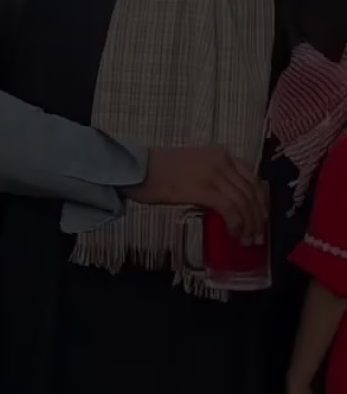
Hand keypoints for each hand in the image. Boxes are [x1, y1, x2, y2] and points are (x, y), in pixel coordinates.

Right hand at [130, 147, 266, 243]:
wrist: (134, 169)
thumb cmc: (157, 171)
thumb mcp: (193, 166)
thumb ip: (213, 176)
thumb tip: (228, 201)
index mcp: (220, 153)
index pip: (252, 177)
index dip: (261, 200)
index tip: (261, 217)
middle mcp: (221, 160)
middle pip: (251, 191)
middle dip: (259, 216)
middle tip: (259, 235)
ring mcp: (213, 174)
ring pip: (244, 202)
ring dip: (250, 224)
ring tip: (247, 240)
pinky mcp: (203, 189)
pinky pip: (230, 209)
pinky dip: (236, 224)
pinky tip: (233, 234)